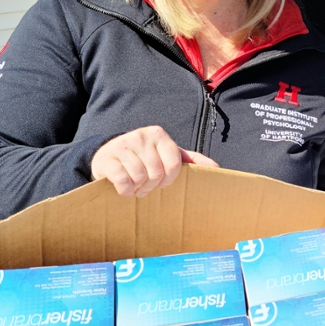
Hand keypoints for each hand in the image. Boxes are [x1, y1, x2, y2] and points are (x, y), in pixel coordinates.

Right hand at [91, 126, 217, 197]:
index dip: (169, 180)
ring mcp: (123, 145)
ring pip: (139, 177)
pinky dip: (125, 190)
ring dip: (138, 188)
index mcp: (159, 135)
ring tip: (135, 186)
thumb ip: (191, 160)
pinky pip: (122, 180)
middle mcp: (141, 136)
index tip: (162, 182)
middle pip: (156, 173)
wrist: (109, 155)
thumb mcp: (167, 155)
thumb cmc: (144, 157)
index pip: (174, 164)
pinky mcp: (107, 158)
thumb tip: (217, 168)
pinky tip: (125, 189)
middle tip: (146, 186)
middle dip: (152, 186)